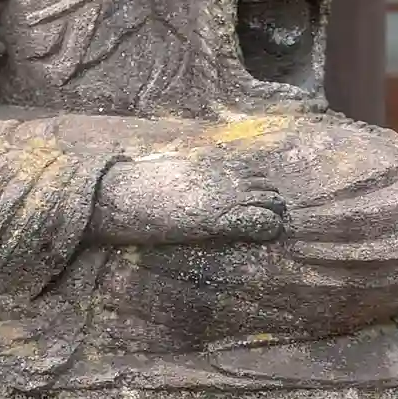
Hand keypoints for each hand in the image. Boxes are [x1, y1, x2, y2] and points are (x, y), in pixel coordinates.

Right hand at [93, 154, 286, 245]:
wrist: (125, 195)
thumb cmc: (139, 187)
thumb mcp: (168, 170)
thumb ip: (187, 171)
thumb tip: (184, 175)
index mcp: (210, 164)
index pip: (251, 169)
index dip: (257, 185)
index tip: (254, 199)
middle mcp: (222, 177)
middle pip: (266, 184)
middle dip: (270, 201)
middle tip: (263, 217)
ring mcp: (222, 196)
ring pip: (270, 200)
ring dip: (272, 213)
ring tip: (264, 227)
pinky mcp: (218, 219)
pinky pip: (258, 220)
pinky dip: (266, 228)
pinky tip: (261, 234)